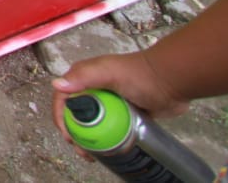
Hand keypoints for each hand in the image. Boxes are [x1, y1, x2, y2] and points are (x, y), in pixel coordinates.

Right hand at [51, 51, 186, 145]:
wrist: (171, 81)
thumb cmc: (139, 74)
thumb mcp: (108, 72)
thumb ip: (84, 77)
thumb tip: (57, 85)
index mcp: (84, 77)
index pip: (63, 97)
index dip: (60, 117)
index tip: (68, 135)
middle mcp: (93, 89)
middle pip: (75, 113)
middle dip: (74, 133)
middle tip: (81, 150)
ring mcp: (109, 102)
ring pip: (92, 123)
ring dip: (89, 139)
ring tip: (93, 154)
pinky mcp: (123, 112)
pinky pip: (109, 128)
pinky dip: (105, 139)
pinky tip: (108, 149)